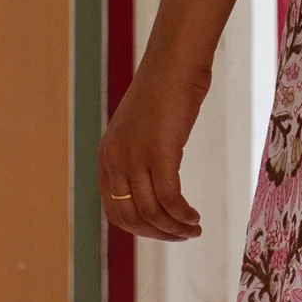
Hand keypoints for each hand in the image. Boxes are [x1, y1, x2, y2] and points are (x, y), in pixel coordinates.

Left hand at [99, 61, 206, 242]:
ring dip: (174, 228)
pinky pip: (170, 198)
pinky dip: (183, 214)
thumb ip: (139, 158)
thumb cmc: (164, 93)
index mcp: (107, 157)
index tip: (163, 232)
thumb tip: (153, 188)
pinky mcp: (158, 153)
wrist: (174, 65)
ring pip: (151, 212)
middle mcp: (115, 160)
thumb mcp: (141, 130)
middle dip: (158, 234)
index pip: (115, 211)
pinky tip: (195, 217)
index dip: (140, 229)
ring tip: (193, 229)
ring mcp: (134, 157)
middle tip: (182, 236)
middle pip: (132, 217)